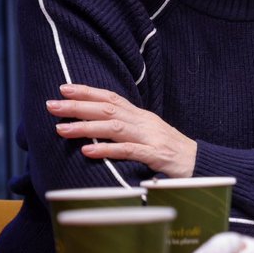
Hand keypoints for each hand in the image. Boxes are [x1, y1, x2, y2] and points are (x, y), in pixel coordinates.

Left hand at [47, 83, 196, 177]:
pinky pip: (129, 150)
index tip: (63, 88)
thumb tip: (99, 126)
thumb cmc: (172, 152)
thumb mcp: (149, 135)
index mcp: (141, 116)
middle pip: (108, 108)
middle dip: (78, 106)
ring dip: (86, 126)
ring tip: (61, 129)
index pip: (112, 98)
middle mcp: (144, 122)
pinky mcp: (156, 155)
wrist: (202, 164)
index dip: (88, 91)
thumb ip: (127, 129)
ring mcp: (150, 137)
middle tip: (51, 105)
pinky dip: (107, 149)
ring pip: (114, 127)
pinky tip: (88, 150)